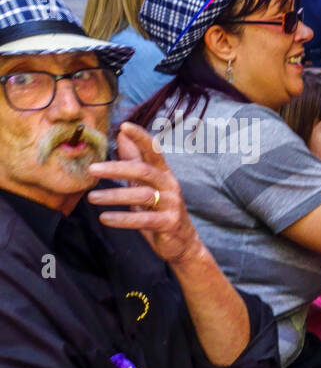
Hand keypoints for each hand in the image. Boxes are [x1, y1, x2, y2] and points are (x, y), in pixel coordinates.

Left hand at [86, 122, 203, 265]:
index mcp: (164, 173)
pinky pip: (143, 219)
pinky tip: (105, 218)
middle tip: (92, 169)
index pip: (154, 150)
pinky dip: (123, 219)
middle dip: (117, 169)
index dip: (141, 137)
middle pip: (144, 171)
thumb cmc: (160, 210)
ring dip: (114, 196)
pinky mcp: (169, 223)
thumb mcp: (147, 184)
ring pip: (142, 195)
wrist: (182, 242)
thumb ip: (135, 160)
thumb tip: (121, 134)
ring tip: (91, 198)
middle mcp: (170, 185)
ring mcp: (172, 204)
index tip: (124, 126)